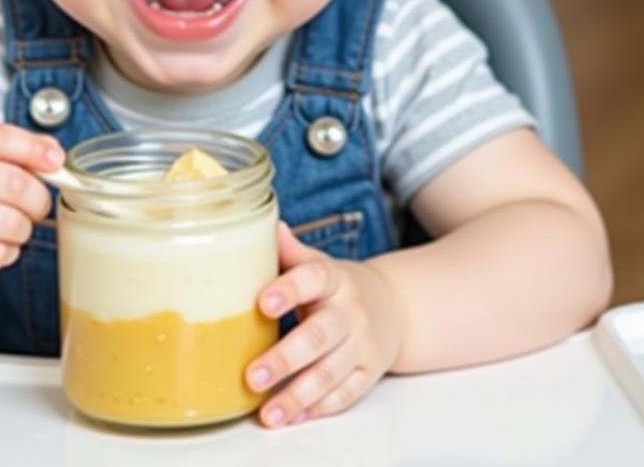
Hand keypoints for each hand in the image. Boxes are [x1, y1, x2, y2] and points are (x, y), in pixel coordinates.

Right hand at [0, 124, 63, 288]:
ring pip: (12, 222)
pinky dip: (7, 252)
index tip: (55, 160)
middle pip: (14, 183)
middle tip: (37, 205)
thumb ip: (7, 151)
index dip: (34, 148)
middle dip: (38, 198)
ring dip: (24, 229)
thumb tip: (53, 153)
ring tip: (11, 227)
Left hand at [245, 222, 403, 426]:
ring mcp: (362, 345)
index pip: (313, 279)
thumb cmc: (335, 286)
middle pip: (319, 336)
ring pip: (330, 373)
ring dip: (297, 396)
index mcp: (334, 278)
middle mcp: (350, 312)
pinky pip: (345, 396)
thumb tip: (263, 225)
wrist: (390, 307)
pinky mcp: (368, 374)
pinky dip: (318, 409)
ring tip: (267, 414)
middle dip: (285, 358)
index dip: (288, 290)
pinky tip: (292, 417)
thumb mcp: (317, 264)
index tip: (262, 303)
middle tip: (253, 375)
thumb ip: (290, 252)